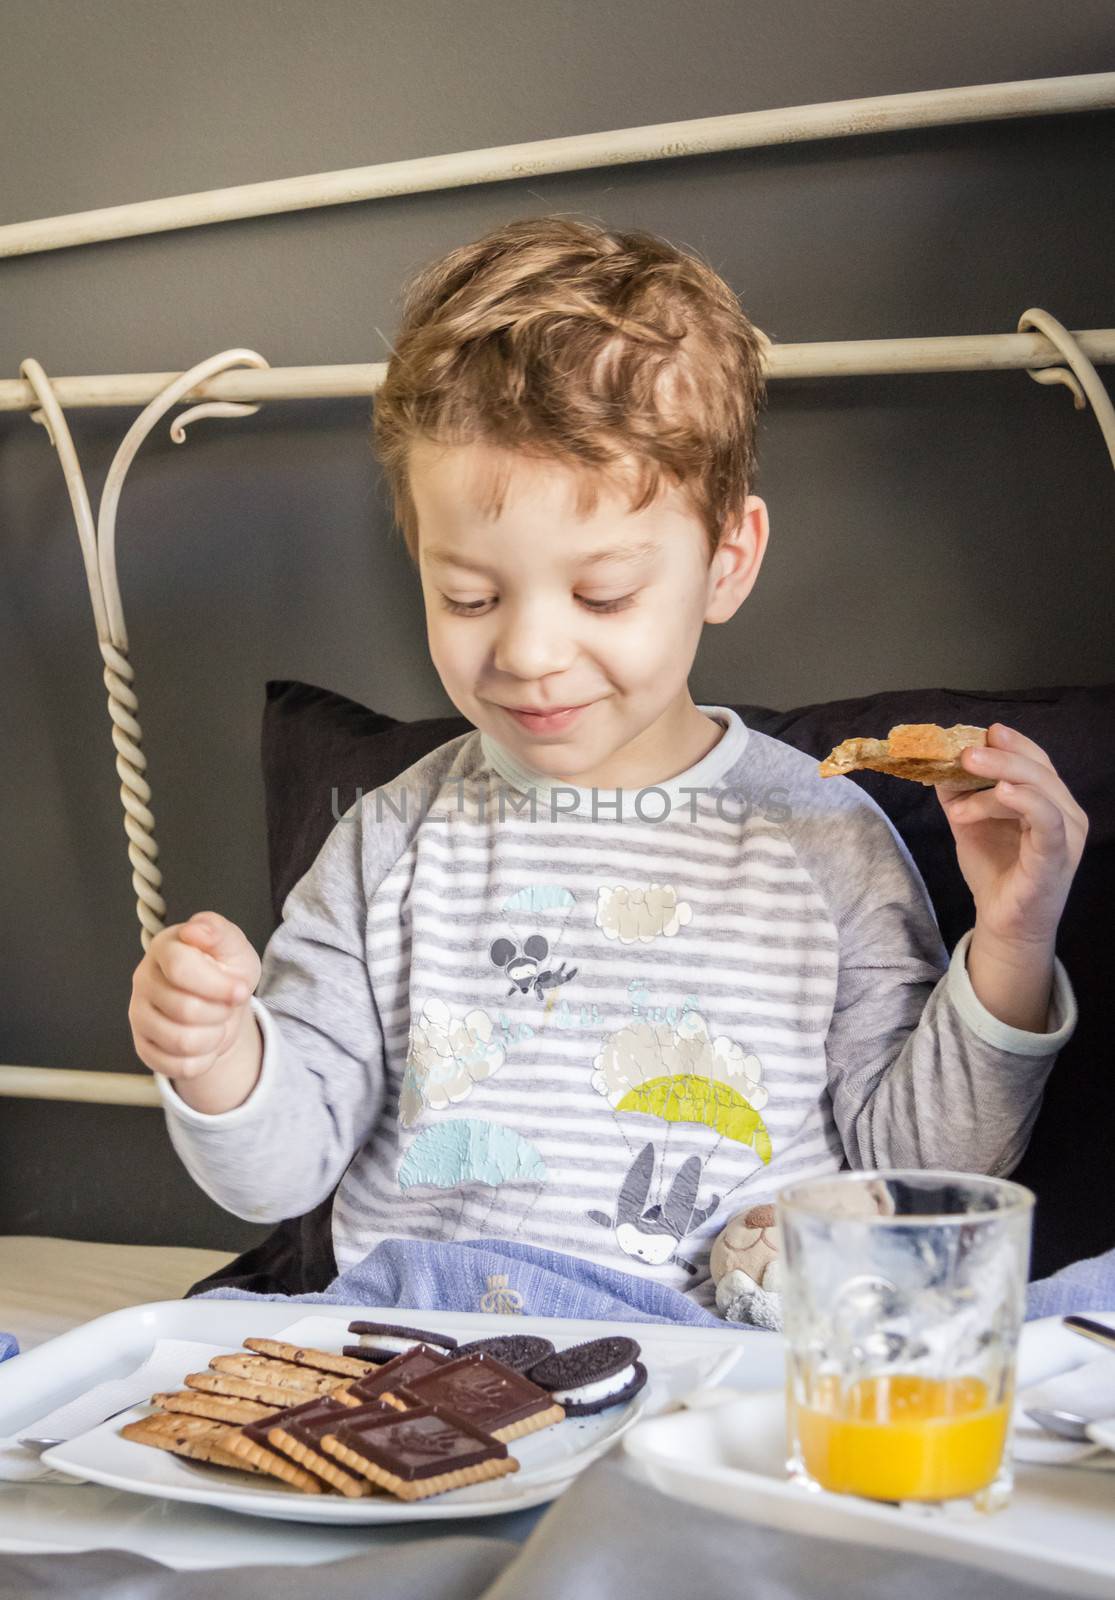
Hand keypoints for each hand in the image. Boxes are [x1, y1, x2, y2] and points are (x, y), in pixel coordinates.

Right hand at [129, 912, 260, 1082]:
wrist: (222, 1002)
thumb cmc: (226, 968)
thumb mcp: (233, 946)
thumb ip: (218, 932)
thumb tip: (194, 930)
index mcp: (164, 947)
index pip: (180, 969)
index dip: (217, 985)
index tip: (240, 990)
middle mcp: (143, 979)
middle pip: (184, 1009)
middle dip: (220, 1012)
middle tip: (227, 1005)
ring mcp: (138, 1014)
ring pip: (181, 1041)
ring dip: (213, 1037)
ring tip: (217, 1023)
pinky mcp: (143, 1046)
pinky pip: (177, 1067)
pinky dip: (203, 1060)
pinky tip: (206, 1043)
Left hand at [934, 724, 1087, 949]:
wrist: (1004, 923)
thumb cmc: (994, 870)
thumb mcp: (970, 822)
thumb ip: (958, 791)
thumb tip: (936, 759)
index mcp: (1048, 799)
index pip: (1036, 759)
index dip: (1012, 742)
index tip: (981, 732)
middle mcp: (1065, 812)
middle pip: (1037, 769)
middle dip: (999, 756)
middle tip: (964, 753)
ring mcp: (1065, 834)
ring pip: (1038, 789)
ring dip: (996, 782)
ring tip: (961, 793)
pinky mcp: (1057, 857)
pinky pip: (1047, 821)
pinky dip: (1025, 801)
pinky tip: (1002, 792)